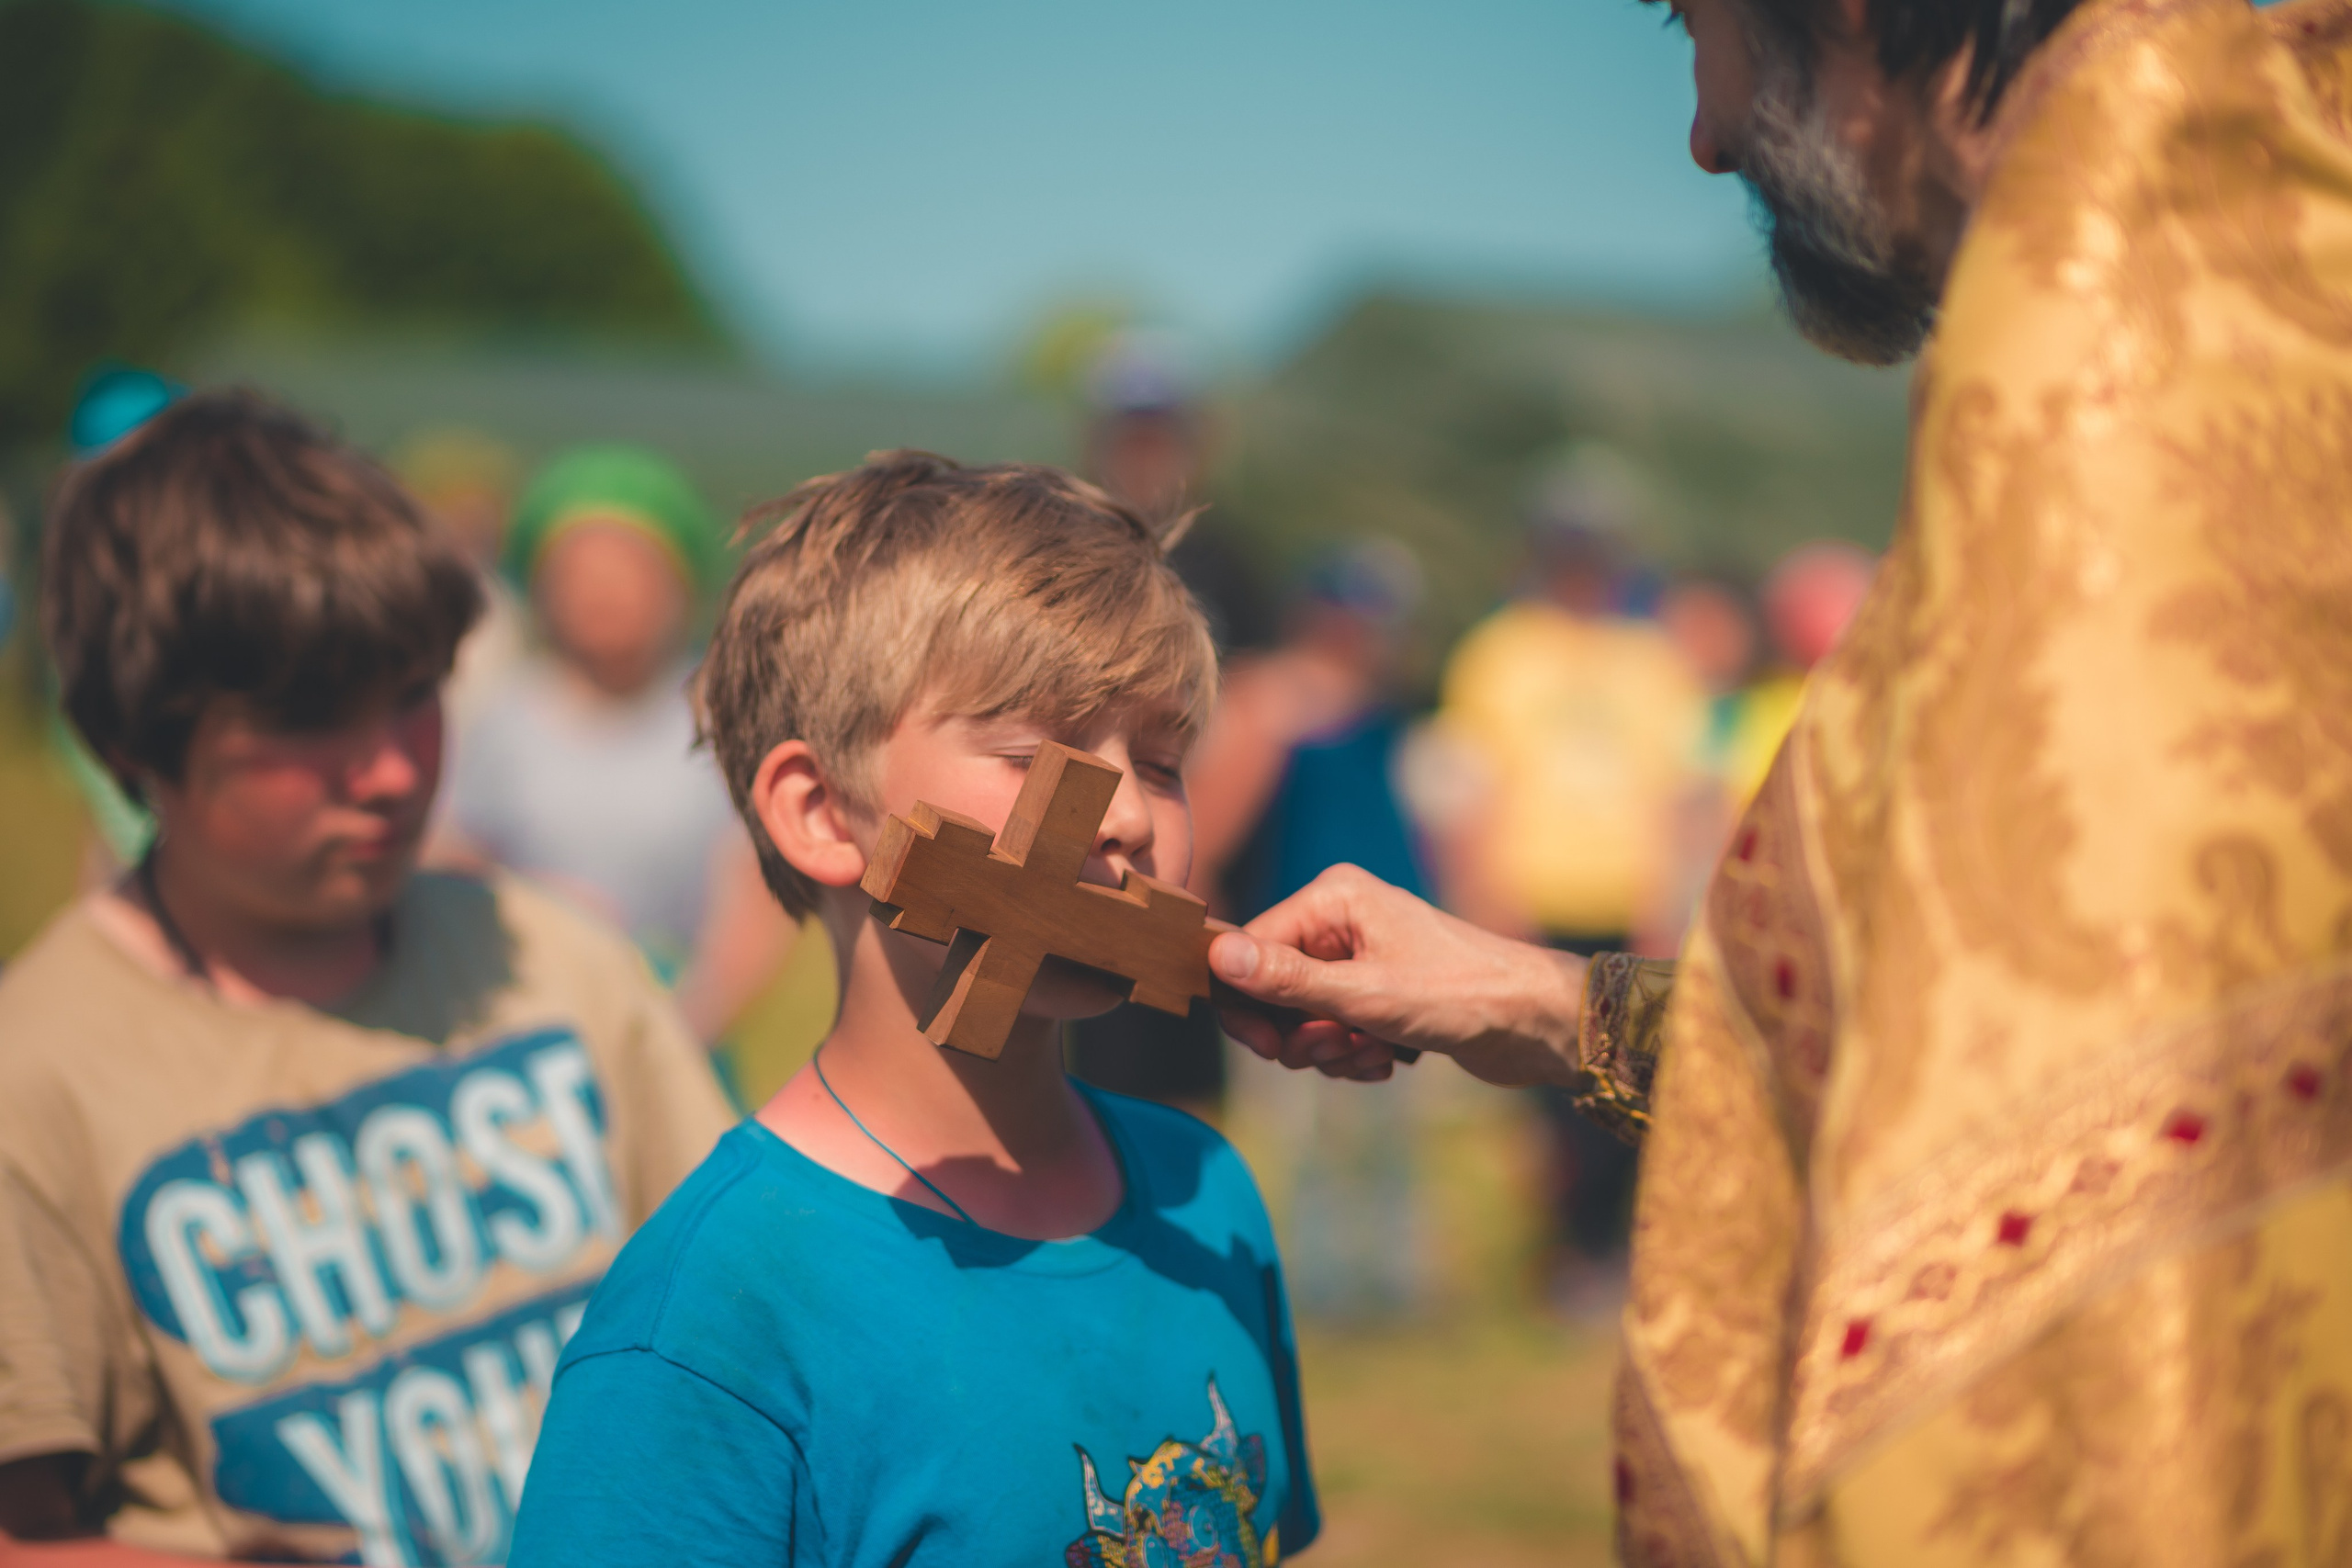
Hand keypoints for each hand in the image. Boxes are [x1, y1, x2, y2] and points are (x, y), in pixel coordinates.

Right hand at [1208, 864, 1587, 1088]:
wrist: (1535, 1022)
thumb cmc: (1459, 995)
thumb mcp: (1364, 995)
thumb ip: (1287, 980)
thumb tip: (1218, 956)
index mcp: (1334, 898)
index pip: (1252, 947)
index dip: (1248, 1003)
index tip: (1268, 1049)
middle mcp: (1343, 919)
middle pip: (1274, 986)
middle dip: (1298, 1032)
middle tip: (1332, 1051)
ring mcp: (1362, 956)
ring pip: (1304, 1017)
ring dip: (1329, 1049)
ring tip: (1371, 1054)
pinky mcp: (1380, 992)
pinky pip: (1335, 1030)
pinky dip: (1353, 1053)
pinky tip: (1386, 1062)